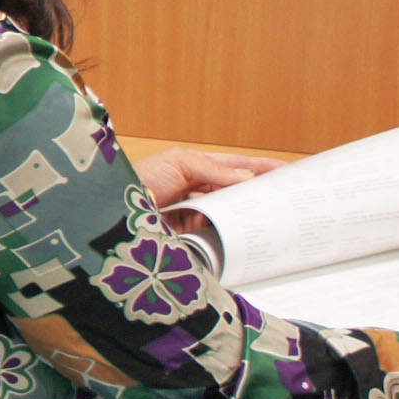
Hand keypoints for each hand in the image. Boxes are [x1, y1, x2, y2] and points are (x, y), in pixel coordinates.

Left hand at [136, 146, 275, 232]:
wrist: (114, 208)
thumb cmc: (141, 177)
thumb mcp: (179, 163)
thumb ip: (212, 170)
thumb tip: (246, 177)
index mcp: (197, 167)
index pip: (235, 166)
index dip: (259, 167)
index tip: (285, 170)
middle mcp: (197, 189)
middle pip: (235, 191)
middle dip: (256, 193)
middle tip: (281, 198)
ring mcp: (193, 211)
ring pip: (226, 213)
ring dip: (241, 215)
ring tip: (264, 216)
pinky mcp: (188, 233)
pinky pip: (213, 233)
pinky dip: (223, 233)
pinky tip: (235, 234)